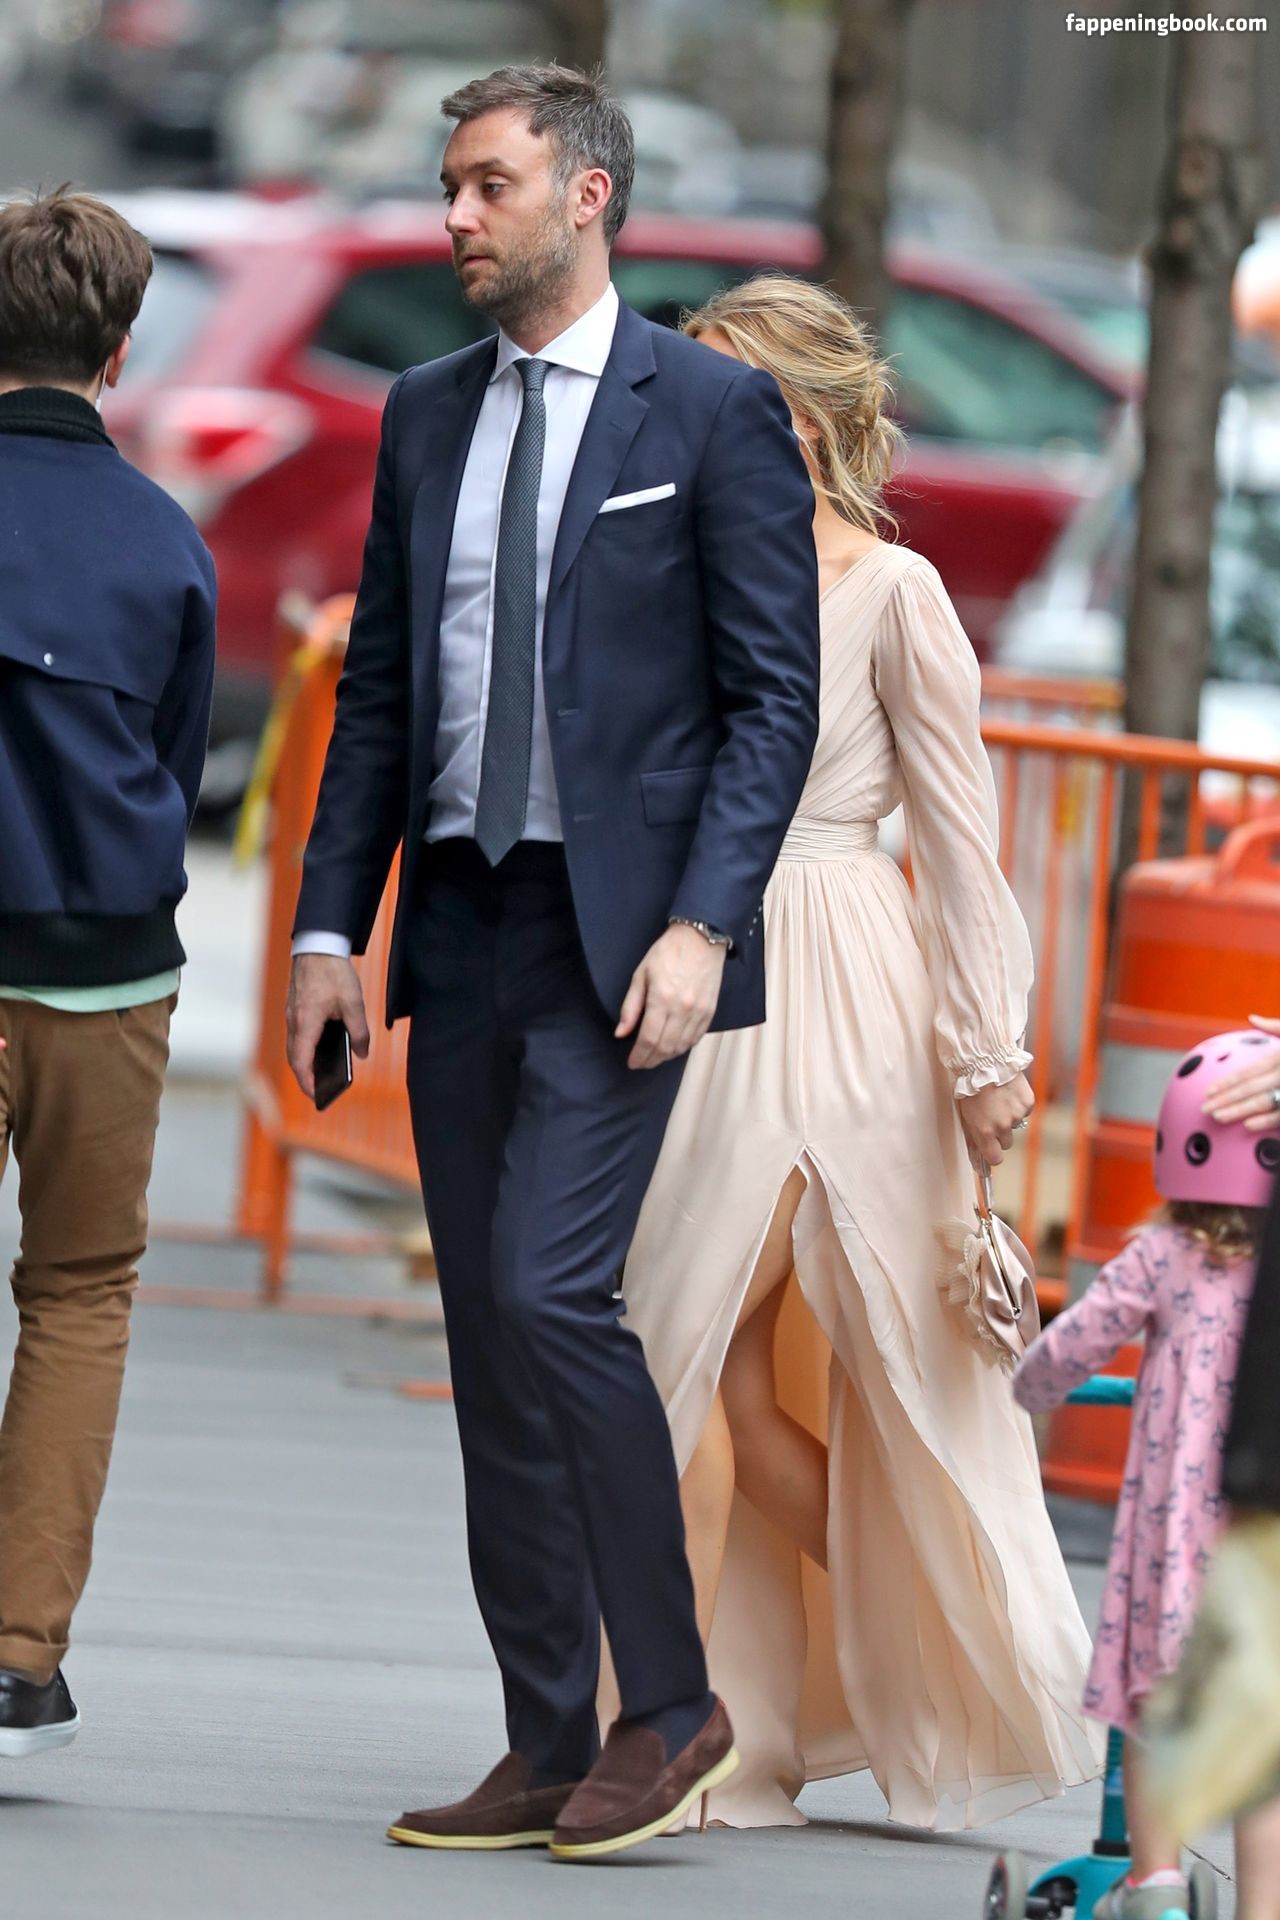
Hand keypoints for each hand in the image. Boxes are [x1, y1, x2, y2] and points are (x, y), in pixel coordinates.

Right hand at [286, 953, 370, 1099]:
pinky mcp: (294, 1008)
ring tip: (322, 1076)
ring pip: (294, 1047)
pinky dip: (304, 1049)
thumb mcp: (353, 1003)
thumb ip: (359, 1031)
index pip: (302, 1062)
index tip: (317, 1096)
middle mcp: (294, 1021)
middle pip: (295, 1058)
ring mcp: (291, 1014)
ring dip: (304, 1064)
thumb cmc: (334, 972)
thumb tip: (362, 1054)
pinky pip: (297, 1036)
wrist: (317, 945)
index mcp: (306, 1022)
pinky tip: (321, 1051)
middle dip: (305, 1078)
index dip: (308, 1082)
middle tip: (320, 1092)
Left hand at [615, 924, 726, 1069]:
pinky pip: (696, 1038)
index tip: (632, 1062)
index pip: (648, 1039)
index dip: (639, 1055)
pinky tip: (674, 1047)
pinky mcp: (710, 1011)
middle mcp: (682, 1009)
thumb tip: (621, 1032)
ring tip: (655, 1056)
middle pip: (665, 1047)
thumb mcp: (640, 975)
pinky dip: (683, 1047)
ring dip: (667, 1056)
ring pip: (682, 1046)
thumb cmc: (667, 953)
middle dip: (651, 1060)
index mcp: (662, 999)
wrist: (700, 938)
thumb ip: (630, 1007)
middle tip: (641, 1063)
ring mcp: (699, 1012)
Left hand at [957, 1071, 1033, 1169]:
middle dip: (1001, 1134)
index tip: (992, 1150)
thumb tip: (978, 1154)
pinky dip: (1018, 1104)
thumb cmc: (971, 1087)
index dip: (993, 1155)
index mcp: (984, 1131)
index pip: (995, 1159)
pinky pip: (1024, 1111)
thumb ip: (975, 1135)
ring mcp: (1017, 1115)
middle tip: (993, 1117)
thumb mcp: (966, 1114)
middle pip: (1007, 1143)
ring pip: (1016, 1125)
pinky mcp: (1028, 1103)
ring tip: (999, 1099)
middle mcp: (1002, 1126)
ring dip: (1009, 1116)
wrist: (985, 1062)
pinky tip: (1008, 1092)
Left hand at [1202, 1015, 1279, 1131]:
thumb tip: (1252, 1017)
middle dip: (1225, 1099)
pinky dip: (1268, 1120)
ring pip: (1263, 1101)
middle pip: (1250, 1088)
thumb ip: (1276, 1026)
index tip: (1209, 1091)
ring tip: (1218, 1117)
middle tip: (1204, 1109)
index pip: (1249, 1071)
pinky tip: (1249, 1126)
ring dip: (1239, 1110)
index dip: (1227, 1081)